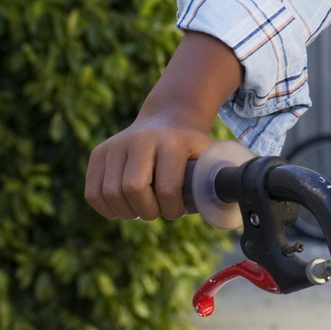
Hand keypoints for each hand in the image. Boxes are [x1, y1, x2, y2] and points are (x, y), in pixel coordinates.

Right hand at [84, 113, 213, 220]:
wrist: (168, 117)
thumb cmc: (192, 147)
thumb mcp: (210, 156)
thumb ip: (220, 180)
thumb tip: (238, 211)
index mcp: (172, 142)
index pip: (166, 188)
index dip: (171, 210)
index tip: (177, 211)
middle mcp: (140, 139)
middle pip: (132, 190)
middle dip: (147, 212)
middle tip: (157, 212)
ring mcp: (116, 144)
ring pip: (110, 193)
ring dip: (127, 212)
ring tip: (142, 209)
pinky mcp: (99, 153)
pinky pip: (93, 192)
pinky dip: (106, 208)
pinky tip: (122, 208)